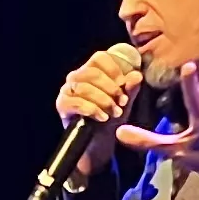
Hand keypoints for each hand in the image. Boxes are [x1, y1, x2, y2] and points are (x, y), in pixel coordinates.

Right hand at [55, 45, 147, 171]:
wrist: (99, 142)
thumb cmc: (111, 117)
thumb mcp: (125, 101)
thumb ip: (131, 88)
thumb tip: (136, 75)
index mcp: (92, 70)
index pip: (100, 57)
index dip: (114, 68)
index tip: (124, 83)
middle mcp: (77, 77)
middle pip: (92, 72)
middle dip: (110, 87)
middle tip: (122, 101)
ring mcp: (67, 90)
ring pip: (84, 87)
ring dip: (103, 100)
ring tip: (115, 113)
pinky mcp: (62, 105)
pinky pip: (75, 102)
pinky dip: (92, 109)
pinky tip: (102, 117)